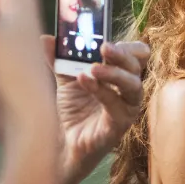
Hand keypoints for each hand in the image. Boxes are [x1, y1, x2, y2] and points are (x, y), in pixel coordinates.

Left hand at [45, 36, 150, 183]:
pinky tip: (84, 81)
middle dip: (122, 54)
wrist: (62, 145)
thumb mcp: (65, 81)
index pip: (137, 55)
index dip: (127, 45)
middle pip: (137, 66)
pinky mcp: (119, 126)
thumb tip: (46, 39)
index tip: (106, 38)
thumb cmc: (72, 113)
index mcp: (121, 75)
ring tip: (92, 68)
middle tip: (103, 47)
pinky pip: (117, 106)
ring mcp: (127, 109)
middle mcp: (128, 91)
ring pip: (133, 85)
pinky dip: (101, 91)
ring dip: (114, 73)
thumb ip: (60, 60)